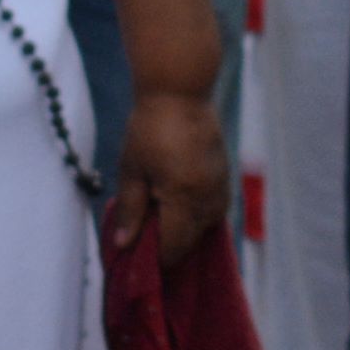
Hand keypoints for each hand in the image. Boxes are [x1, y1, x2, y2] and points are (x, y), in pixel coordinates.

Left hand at [104, 89, 230, 263]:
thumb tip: (124, 245)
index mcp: (184, 196)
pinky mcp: (225, 177)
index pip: (173, 246)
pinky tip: (179, 202)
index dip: (155, 257)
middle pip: (192, 241)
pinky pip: (214, 210)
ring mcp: (221, 187)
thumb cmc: (149, 129)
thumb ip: (130, 211)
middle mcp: (208, 197)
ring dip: (185, 230)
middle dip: (169, 244)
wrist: (181, 92)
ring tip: (161, 215)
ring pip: (206, 228)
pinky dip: (197, 214)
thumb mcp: (131, 170)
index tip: (136, 254)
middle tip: (144, 232)